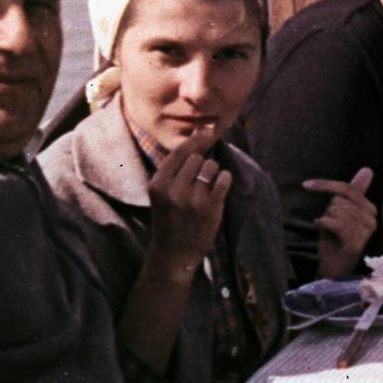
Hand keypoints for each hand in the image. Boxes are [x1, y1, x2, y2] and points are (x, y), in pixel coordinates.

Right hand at [146, 127, 231, 264]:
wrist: (175, 253)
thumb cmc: (170, 218)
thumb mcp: (162, 193)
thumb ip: (175, 169)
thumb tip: (199, 133)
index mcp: (157, 185)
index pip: (178, 153)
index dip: (195, 139)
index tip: (207, 129)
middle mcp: (173, 191)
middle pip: (197, 158)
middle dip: (202, 163)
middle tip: (197, 180)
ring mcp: (192, 200)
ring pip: (211, 166)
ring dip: (213, 172)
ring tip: (205, 188)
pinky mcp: (210, 208)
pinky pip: (224, 178)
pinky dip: (224, 179)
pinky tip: (219, 187)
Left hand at [308, 167, 376, 278]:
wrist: (333, 268)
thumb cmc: (336, 239)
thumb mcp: (343, 212)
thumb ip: (355, 191)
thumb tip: (367, 169)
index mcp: (371, 210)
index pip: (348, 189)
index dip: (326, 185)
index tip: (306, 185)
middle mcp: (372, 220)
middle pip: (340, 200)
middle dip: (328, 211)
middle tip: (330, 226)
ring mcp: (365, 232)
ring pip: (336, 211)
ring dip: (326, 220)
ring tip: (329, 232)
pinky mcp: (355, 243)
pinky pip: (335, 223)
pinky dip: (323, 224)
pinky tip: (322, 230)